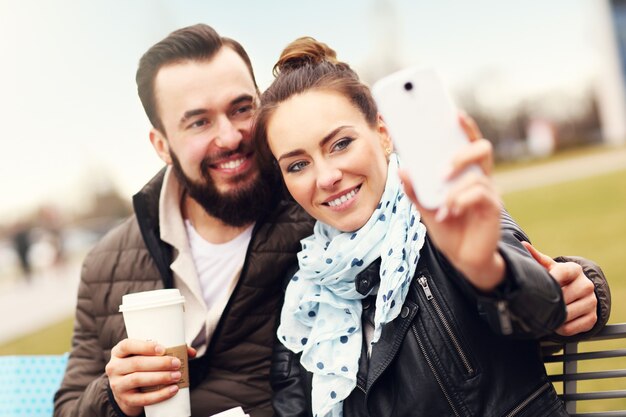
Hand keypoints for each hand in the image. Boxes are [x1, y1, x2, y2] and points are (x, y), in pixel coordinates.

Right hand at [105, 339, 196, 415]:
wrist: (128, 392)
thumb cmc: (142, 368)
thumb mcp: (147, 357)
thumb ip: (168, 351)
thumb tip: (191, 352)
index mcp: (119, 352)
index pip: (127, 345)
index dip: (144, 346)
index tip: (162, 349)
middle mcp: (114, 367)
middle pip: (136, 363)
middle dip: (159, 363)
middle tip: (177, 363)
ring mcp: (117, 385)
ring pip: (138, 379)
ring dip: (160, 377)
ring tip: (177, 375)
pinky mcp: (126, 400)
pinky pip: (143, 398)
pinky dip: (160, 395)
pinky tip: (173, 390)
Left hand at [400, 112, 503, 290]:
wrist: (463, 258)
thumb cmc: (448, 229)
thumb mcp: (425, 209)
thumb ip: (415, 190)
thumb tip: (402, 170)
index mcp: (464, 173)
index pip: (467, 143)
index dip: (465, 126)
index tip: (454, 113)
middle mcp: (479, 178)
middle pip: (481, 149)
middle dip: (462, 153)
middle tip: (441, 168)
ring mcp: (488, 192)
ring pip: (477, 175)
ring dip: (455, 188)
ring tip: (442, 204)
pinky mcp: (493, 208)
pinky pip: (479, 194)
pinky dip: (460, 201)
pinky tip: (449, 212)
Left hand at [521, 241, 596, 335]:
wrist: (579, 291)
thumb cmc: (559, 277)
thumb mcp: (549, 267)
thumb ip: (537, 258)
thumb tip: (523, 245)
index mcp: (574, 269)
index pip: (561, 273)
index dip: (548, 280)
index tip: (535, 287)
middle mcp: (587, 284)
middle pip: (564, 296)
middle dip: (549, 302)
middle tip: (535, 305)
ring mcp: (591, 301)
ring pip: (567, 313)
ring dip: (553, 317)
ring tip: (544, 314)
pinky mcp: (592, 318)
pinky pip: (571, 327)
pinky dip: (560, 328)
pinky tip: (554, 322)